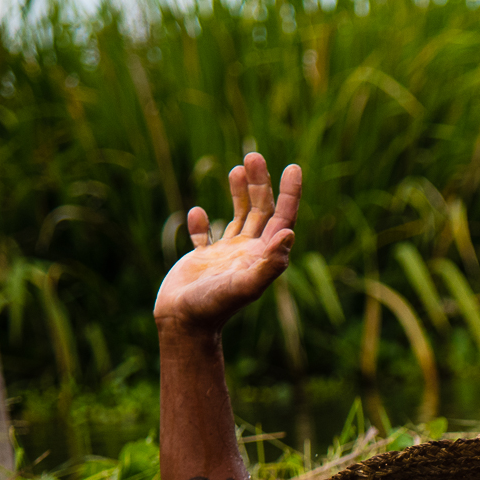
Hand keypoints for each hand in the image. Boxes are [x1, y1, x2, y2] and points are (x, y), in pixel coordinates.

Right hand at [154, 153, 301, 333]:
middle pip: (261, 212)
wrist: (185, 324)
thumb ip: (269, 263)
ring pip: (238, 217)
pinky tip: (197, 213)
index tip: (294, 167)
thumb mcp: (245, 285)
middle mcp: (248, 254)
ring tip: (238, 168)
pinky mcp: (203, 260)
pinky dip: (201, 223)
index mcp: (262, 257)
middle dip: (260, 184)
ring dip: (240, 194)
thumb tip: (288, 234)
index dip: (290, 195)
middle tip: (254, 155)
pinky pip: (205, 235)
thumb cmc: (214, 306)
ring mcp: (227, 256)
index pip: (282, 219)